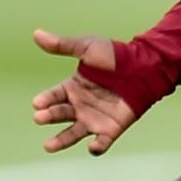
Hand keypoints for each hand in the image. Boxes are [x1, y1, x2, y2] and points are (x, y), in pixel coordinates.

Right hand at [31, 29, 137, 155]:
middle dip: (49, 116)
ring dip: (62, 140)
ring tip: (49, 146)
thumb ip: (63, 45)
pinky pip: (102, 142)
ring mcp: (95, 118)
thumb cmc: (115, 56)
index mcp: (73, 87)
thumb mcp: (87, 47)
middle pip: (59, 114)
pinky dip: (97, 147)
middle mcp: (80, 105)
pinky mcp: (112, 128)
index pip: (53, 96)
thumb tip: (36, 33)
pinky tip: (92, 147)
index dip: (45, 100)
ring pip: (74, 133)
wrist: (144, 67)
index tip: (37, 103)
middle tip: (39, 117)